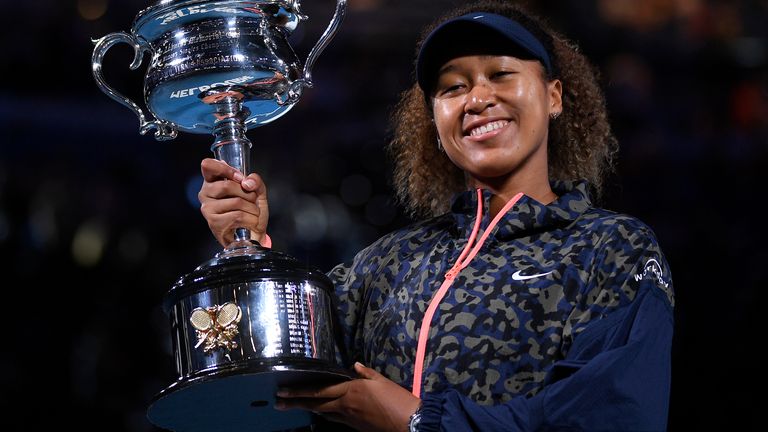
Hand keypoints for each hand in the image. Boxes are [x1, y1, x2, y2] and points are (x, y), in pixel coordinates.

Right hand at [198, 158, 268, 246]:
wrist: (254, 234)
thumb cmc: (251, 211)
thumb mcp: (257, 192)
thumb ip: (255, 181)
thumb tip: (247, 182)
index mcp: (213, 181)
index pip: (208, 165)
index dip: (226, 169)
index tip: (241, 178)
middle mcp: (206, 193)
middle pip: (227, 185)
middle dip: (248, 194)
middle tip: (252, 201)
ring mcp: (207, 208)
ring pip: (236, 202)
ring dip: (252, 208)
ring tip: (252, 213)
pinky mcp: (214, 223)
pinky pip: (237, 216)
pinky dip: (250, 219)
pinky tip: (249, 222)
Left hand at [275, 362, 420, 431]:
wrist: (408, 423)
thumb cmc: (397, 400)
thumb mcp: (382, 381)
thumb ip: (366, 373)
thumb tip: (355, 366)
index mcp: (351, 390)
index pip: (319, 390)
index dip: (300, 391)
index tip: (283, 391)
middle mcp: (345, 405)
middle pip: (315, 403)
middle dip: (296, 402)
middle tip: (279, 402)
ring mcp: (349, 418)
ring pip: (324, 412)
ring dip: (309, 408)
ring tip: (294, 405)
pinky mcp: (355, 427)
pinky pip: (335, 418)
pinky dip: (325, 413)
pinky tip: (321, 412)